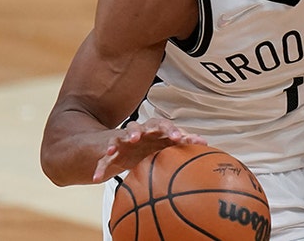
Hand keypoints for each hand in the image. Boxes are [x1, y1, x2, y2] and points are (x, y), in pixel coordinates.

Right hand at [92, 117, 207, 182]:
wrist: (131, 145)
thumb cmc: (156, 144)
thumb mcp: (168, 144)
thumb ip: (184, 142)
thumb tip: (205, 144)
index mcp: (154, 130)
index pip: (162, 124)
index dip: (170, 130)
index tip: (178, 138)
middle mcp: (138, 132)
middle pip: (137, 127)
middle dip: (136, 131)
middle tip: (136, 138)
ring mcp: (124, 141)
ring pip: (118, 138)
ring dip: (115, 144)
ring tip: (112, 150)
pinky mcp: (113, 152)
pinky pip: (104, 160)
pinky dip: (101, 168)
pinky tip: (97, 178)